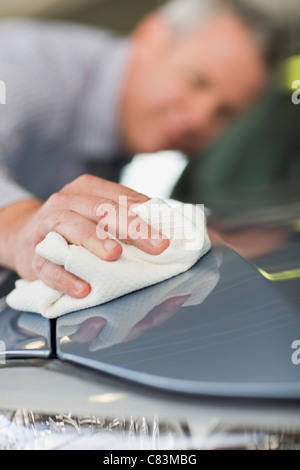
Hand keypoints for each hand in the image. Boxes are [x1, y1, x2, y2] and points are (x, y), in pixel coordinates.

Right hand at [0, 174, 168, 296]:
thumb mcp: (93, 212)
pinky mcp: (33, 256)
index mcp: (85, 190)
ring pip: (71, 227)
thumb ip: (123, 215)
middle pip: (101, 210)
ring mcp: (47, 228)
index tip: (168, 232)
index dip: (145, 213)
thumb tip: (165, 224)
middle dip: (132, 228)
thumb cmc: (70, 225)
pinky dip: (66, 278)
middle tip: (157, 246)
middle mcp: (65, 203)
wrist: (21, 235)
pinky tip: (84, 288)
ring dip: (94, 240)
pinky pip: (49, 266)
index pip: (119, 198)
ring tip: (115, 255)